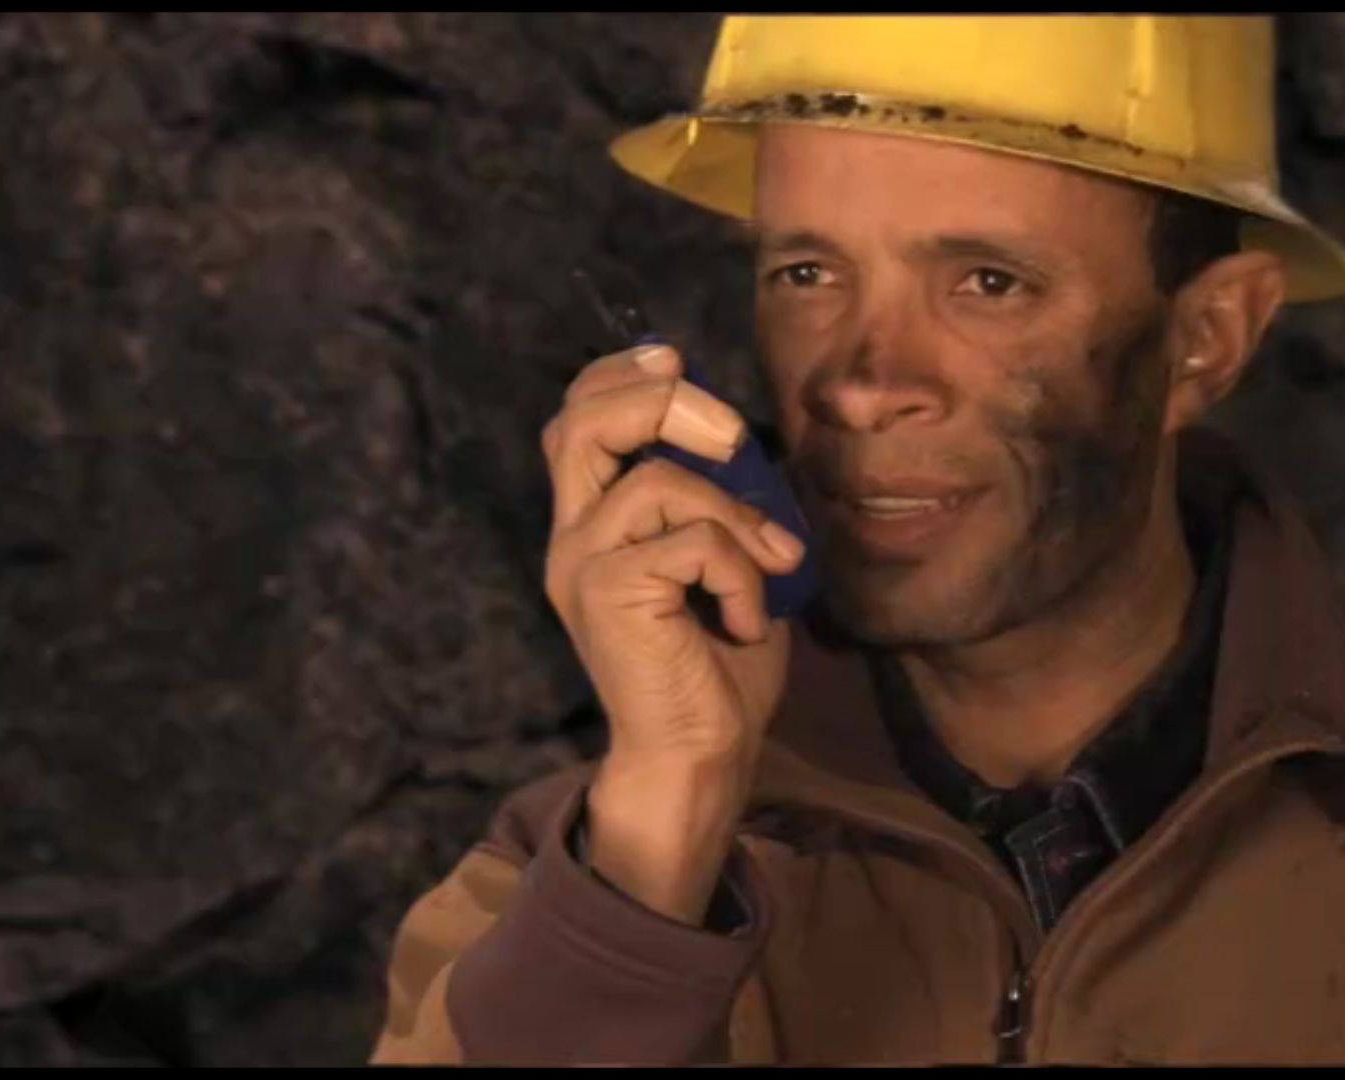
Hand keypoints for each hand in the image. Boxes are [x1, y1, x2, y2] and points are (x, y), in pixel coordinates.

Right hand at [541, 344, 803, 921]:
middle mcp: (573, 540)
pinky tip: (747, 620)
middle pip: (579, 421)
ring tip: (771, 569)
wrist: (702, 757)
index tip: (673, 356)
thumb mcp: (727, 568)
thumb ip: (721, 507)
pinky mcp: (606, 595)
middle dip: (660, 400)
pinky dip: (740, 571)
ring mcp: (582, 565)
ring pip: (655, 480)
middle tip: (730, 433)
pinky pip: (692, 540)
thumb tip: (750, 447)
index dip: (618, 375)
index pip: (575, 420)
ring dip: (735, 517)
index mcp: (592, 527)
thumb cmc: (720, 672)